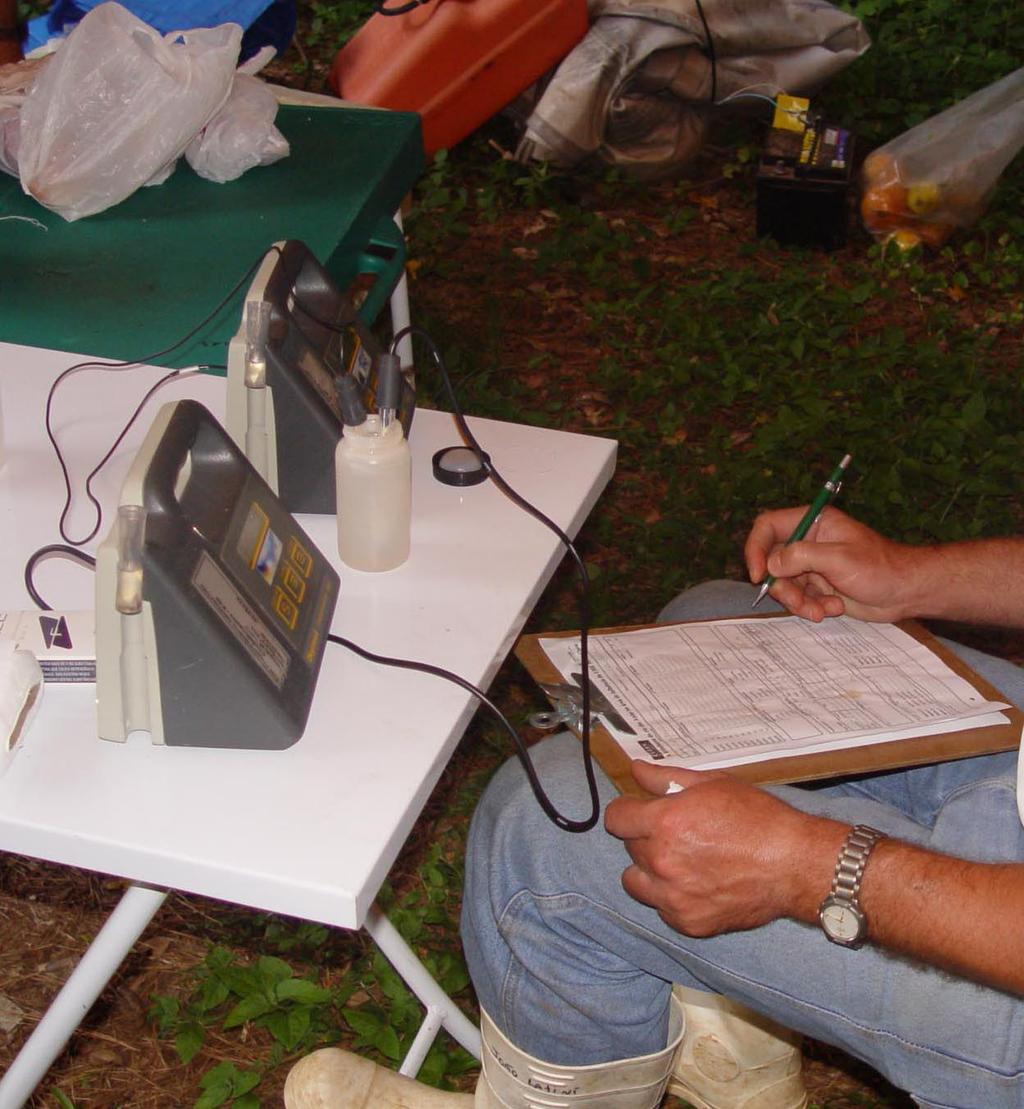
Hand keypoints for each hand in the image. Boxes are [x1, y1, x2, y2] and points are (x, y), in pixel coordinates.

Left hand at [605, 761, 841, 935]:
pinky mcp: (689, 922)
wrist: (795, 864)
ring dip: (650, 871)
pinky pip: (662, 909)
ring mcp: (675, 897)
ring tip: (680, 862)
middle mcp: (663, 861)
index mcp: (666, 823)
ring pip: (636, 882)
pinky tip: (698, 884)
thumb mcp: (713, 784)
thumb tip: (636, 770)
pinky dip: (672, 898)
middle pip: (629, 848)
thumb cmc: (759, 818)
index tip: (638, 812)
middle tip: (676, 834)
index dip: (627, 812)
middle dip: (646, 838)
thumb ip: (666, 778)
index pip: (616, 819)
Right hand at [744, 506, 919, 621]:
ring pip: (783, 584)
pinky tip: (834, 608)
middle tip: (796, 601)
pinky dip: (811, 607)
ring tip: (821, 610)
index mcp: (813, 522)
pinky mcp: (817, 586)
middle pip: (771, 561)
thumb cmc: (880, 568)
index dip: (756, 548)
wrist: (905, 593)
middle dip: (782, 586)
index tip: (758, 574)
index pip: (768, 526)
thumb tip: (771, 565)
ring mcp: (811, 565)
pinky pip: (798, 598)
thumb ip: (801, 556)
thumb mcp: (839, 559)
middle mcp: (807, 541)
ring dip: (798, 602)